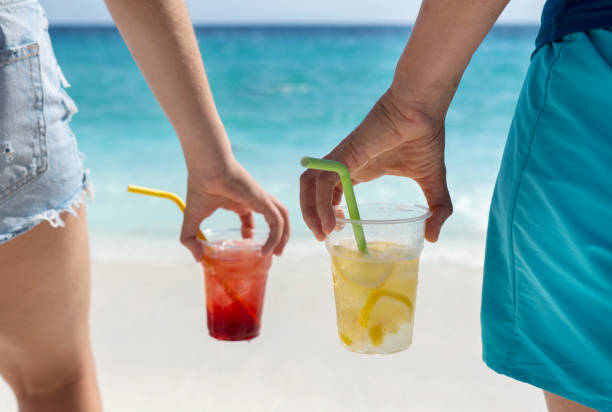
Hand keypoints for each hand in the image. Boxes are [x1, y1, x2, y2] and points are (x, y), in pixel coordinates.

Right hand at [180, 159, 289, 260]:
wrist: (208, 169)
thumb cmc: (200, 188)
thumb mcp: (192, 219)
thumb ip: (191, 240)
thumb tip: (198, 259)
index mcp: (238, 201)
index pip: (249, 216)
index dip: (250, 231)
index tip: (246, 243)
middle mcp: (253, 199)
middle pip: (272, 217)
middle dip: (276, 236)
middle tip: (273, 253)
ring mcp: (261, 199)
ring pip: (282, 219)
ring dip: (283, 237)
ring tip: (277, 253)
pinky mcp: (265, 201)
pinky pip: (278, 222)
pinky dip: (276, 237)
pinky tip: (266, 250)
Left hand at [300, 89, 451, 242]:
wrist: (423, 110)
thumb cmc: (426, 138)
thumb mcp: (432, 181)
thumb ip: (436, 209)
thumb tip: (434, 238)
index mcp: (357, 168)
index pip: (330, 190)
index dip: (327, 210)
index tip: (338, 229)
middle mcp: (344, 163)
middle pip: (311, 188)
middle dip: (311, 215)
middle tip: (323, 237)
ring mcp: (341, 158)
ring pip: (309, 185)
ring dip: (309, 211)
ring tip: (322, 234)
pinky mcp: (343, 155)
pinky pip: (322, 182)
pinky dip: (320, 204)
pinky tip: (330, 223)